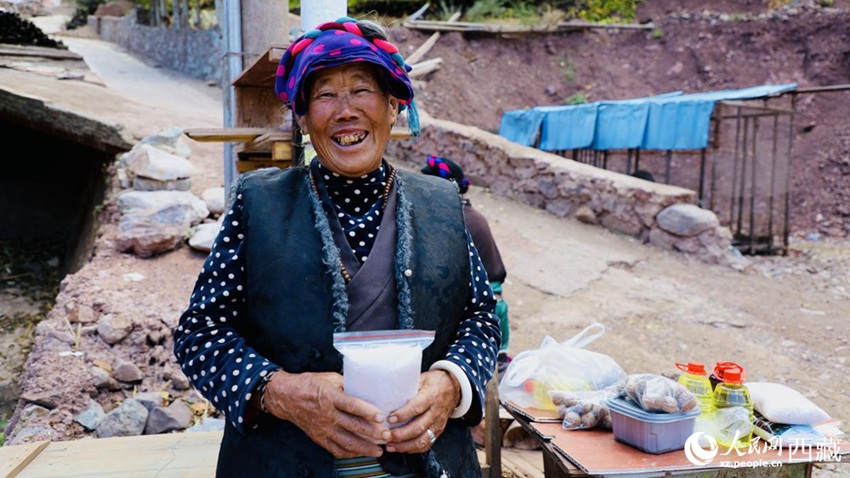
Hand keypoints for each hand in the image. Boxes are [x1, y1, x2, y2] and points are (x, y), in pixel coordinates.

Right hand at [264, 370, 390, 457]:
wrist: (286, 397)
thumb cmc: (308, 384)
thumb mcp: (328, 378)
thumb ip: (347, 383)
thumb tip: (365, 386)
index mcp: (330, 396)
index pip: (351, 405)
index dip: (367, 411)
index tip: (381, 416)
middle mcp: (327, 414)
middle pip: (352, 426)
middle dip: (371, 433)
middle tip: (386, 436)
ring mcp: (322, 428)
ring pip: (346, 441)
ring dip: (364, 447)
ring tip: (378, 451)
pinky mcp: (318, 437)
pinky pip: (335, 449)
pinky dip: (349, 453)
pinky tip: (360, 452)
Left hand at [384, 369, 459, 452]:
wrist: (453, 387)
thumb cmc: (435, 382)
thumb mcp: (422, 378)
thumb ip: (408, 387)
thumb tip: (389, 395)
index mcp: (431, 396)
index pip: (417, 407)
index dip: (403, 414)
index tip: (390, 419)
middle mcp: (436, 412)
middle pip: (418, 427)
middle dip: (400, 434)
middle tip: (386, 435)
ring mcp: (438, 423)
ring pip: (422, 440)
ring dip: (405, 445)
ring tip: (391, 445)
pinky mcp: (438, 431)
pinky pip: (426, 444)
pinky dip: (413, 449)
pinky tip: (401, 447)